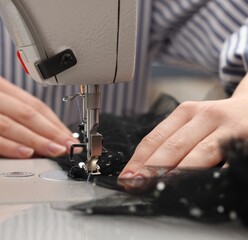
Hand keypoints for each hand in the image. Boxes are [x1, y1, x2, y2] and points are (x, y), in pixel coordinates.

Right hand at [0, 74, 78, 157]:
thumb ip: (11, 115)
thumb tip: (44, 134)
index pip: (32, 103)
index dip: (53, 121)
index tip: (67, 136)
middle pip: (24, 113)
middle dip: (49, 132)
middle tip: (66, 146)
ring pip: (9, 125)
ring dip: (35, 140)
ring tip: (52, 151)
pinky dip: (7, 146)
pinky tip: (23, 153)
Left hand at [119, 74, 247, 178]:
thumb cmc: (218, 122)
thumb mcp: (194, 122)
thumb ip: (173, 141)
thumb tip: (142, 171)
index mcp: (186, 111)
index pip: (154, 139)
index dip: (138, 161)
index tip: (126, 179)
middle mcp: (206, 115)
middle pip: (172, 147)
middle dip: (151, 171)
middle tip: (136, 187)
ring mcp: (229, 127)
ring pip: (199, 154)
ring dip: (176, 175)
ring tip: (159, 189)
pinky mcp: (246, 140)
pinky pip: (226, 163)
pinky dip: (208, 177)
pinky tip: (196, 188)